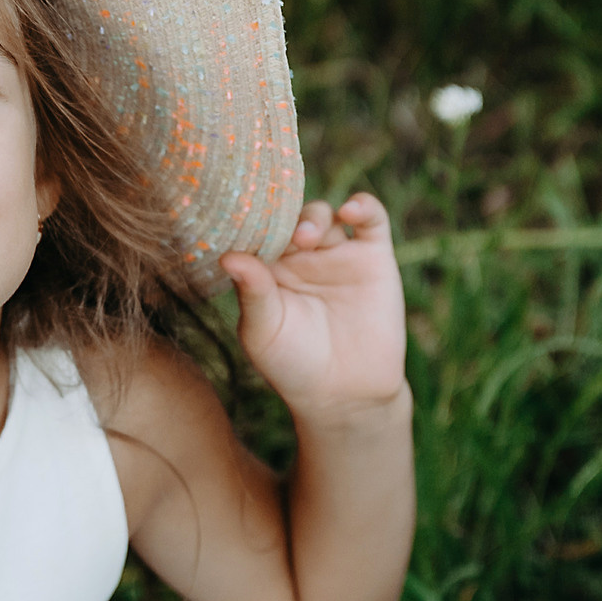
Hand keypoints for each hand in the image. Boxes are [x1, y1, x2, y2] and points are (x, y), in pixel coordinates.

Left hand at [220, 193, 408, 422]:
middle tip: (284, 240)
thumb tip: (227, 256)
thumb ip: (252, 292)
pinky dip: (363, 206)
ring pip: (323, 213)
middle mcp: (299, 257)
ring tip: (308, 237)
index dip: (250, 222)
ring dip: (314, 215)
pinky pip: (371, 219)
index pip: (255, 232)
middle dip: (281, 219)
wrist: (346, 394)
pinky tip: (351, 210)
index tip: (243, 219)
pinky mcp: (374, 256)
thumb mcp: (264, 331)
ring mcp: (336, 254)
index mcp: (266, 270)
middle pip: (287, 216)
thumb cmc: (294, 366)